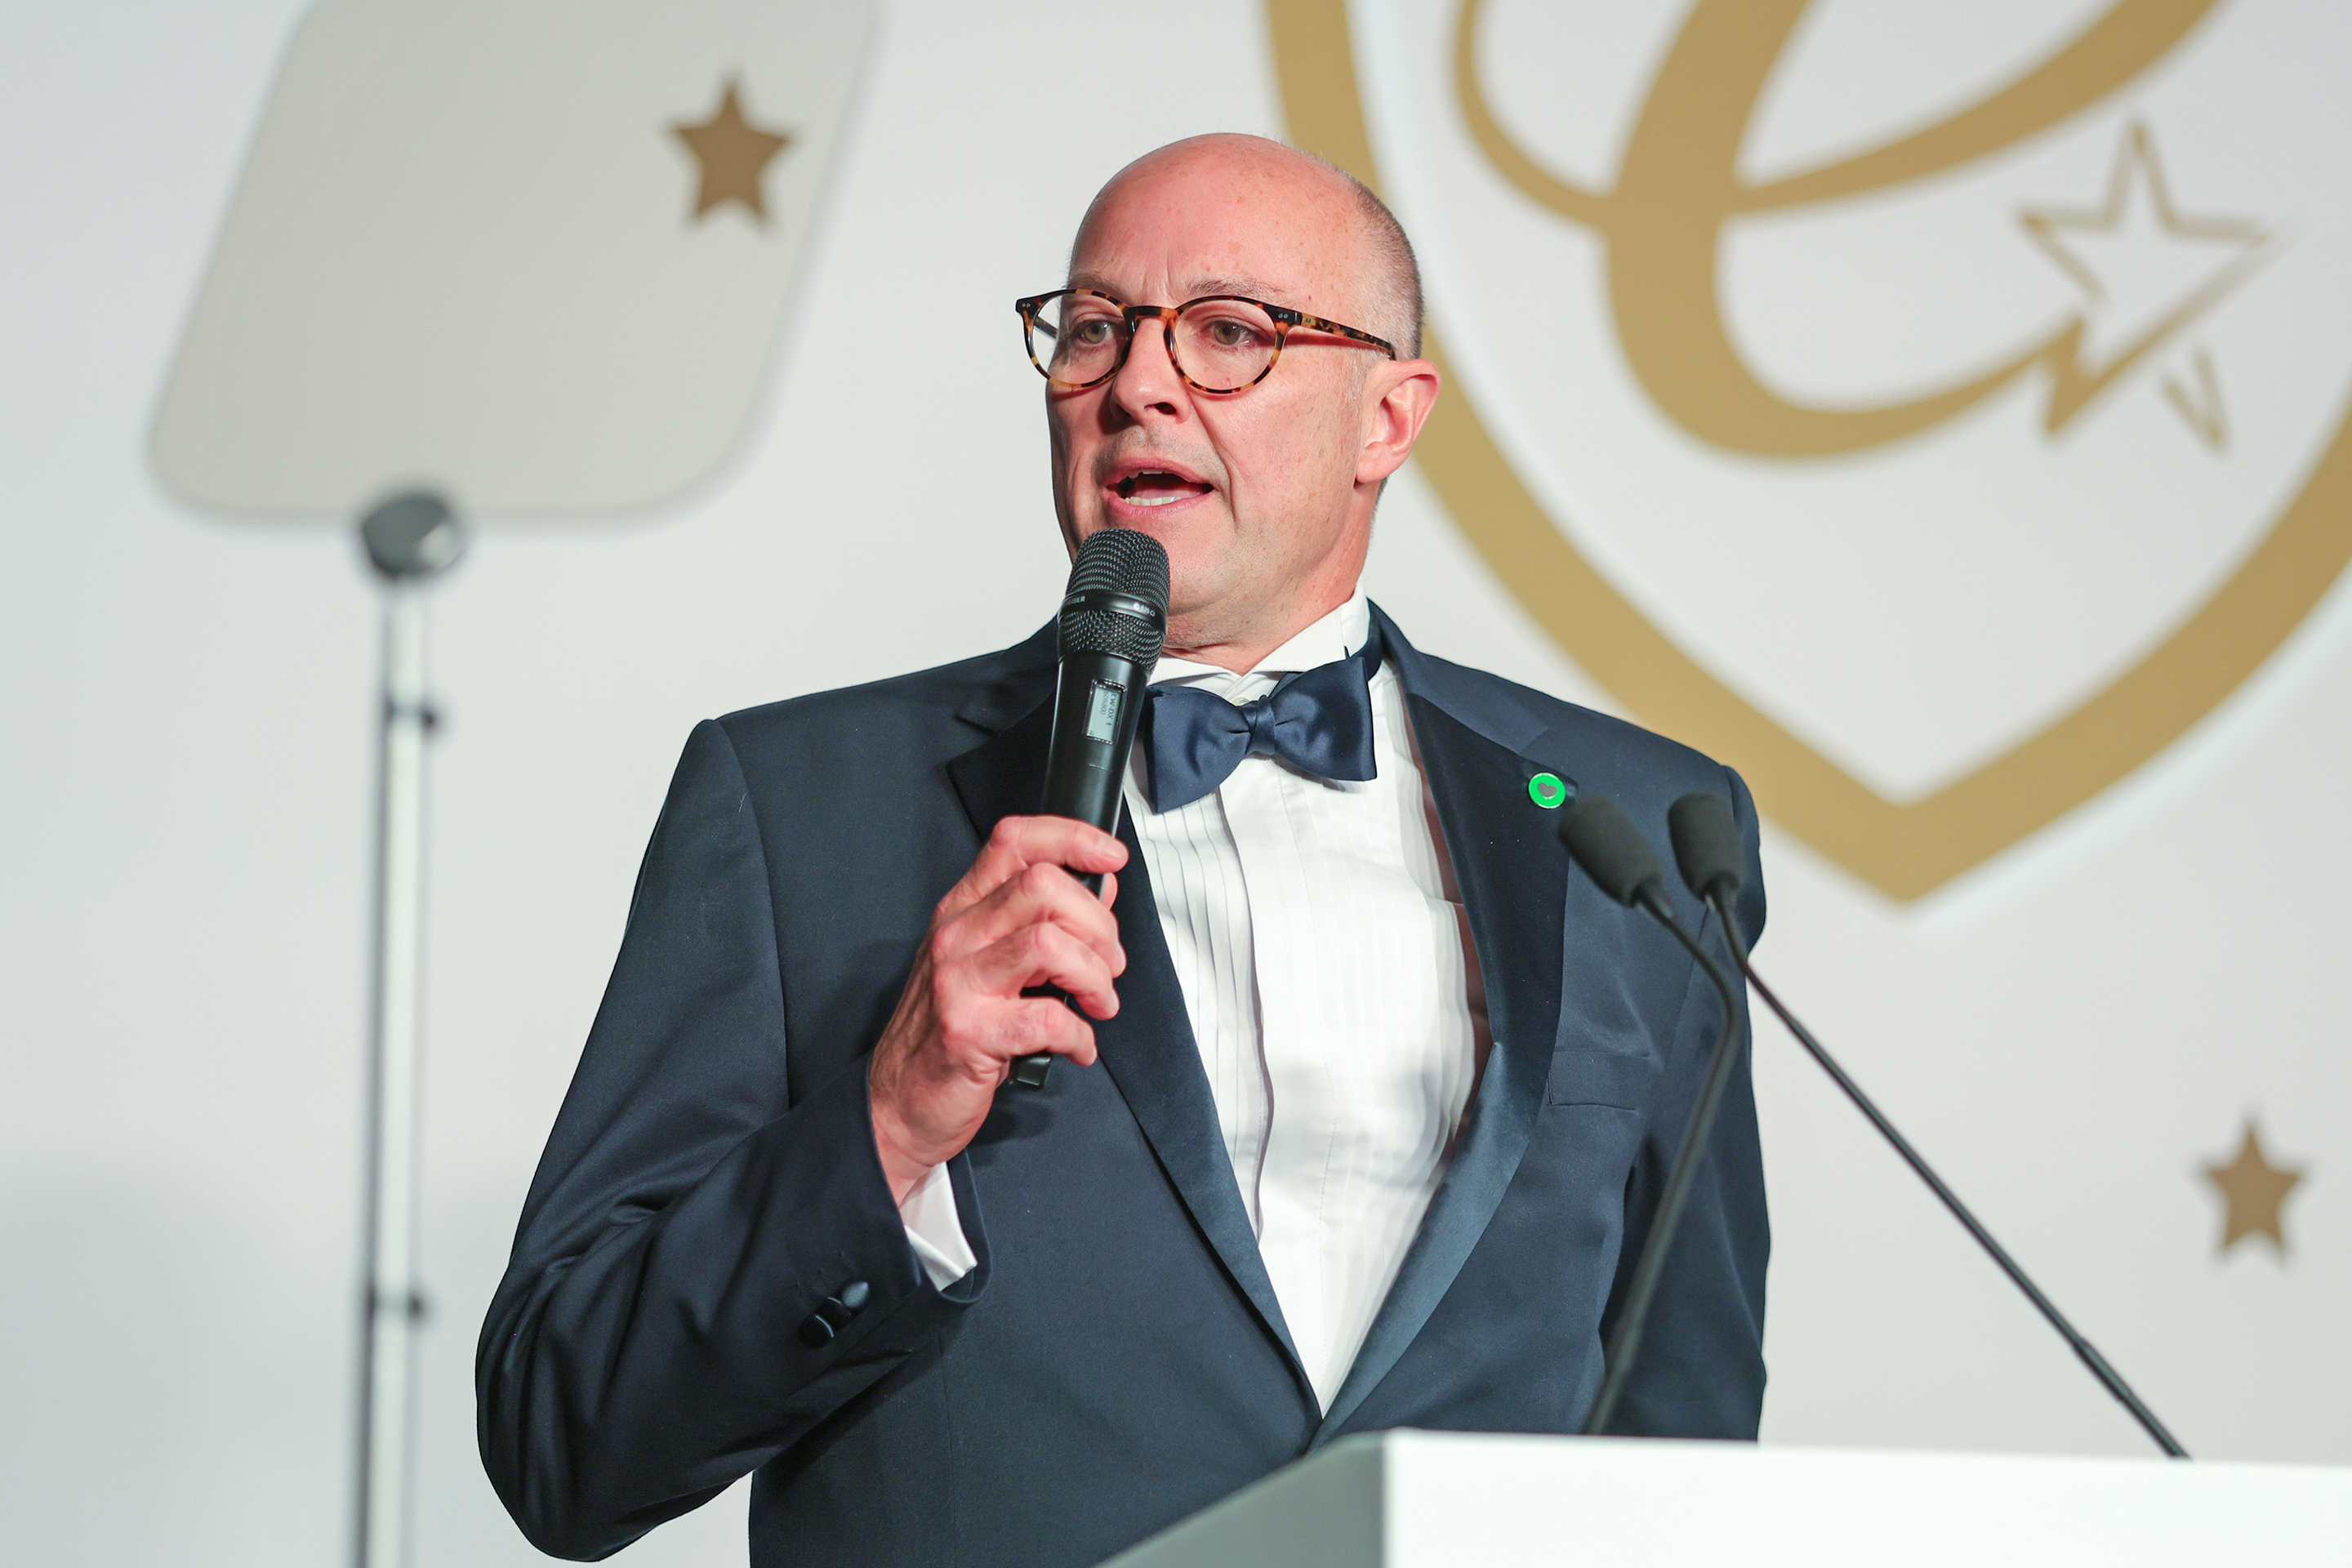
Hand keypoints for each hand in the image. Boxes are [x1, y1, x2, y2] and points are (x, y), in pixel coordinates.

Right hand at [868, 816, 1127, 1202]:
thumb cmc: (951, 1030)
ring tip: (1097, 1003)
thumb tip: (1100, 886)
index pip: (1015, 841)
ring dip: (1094, 977)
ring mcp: (958, 982)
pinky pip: (1048, 1019)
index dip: (1073, 838)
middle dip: (1098, 925)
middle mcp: (957, 935)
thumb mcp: (990, 962)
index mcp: (963, 909)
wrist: (900, 1100)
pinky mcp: (969, 1032)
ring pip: (1049, 943)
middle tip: (1107, 964)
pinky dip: (1080, 1035)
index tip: (1111, 858)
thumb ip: (1040, 921)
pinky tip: (1077, 1047)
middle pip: (1044, 886)